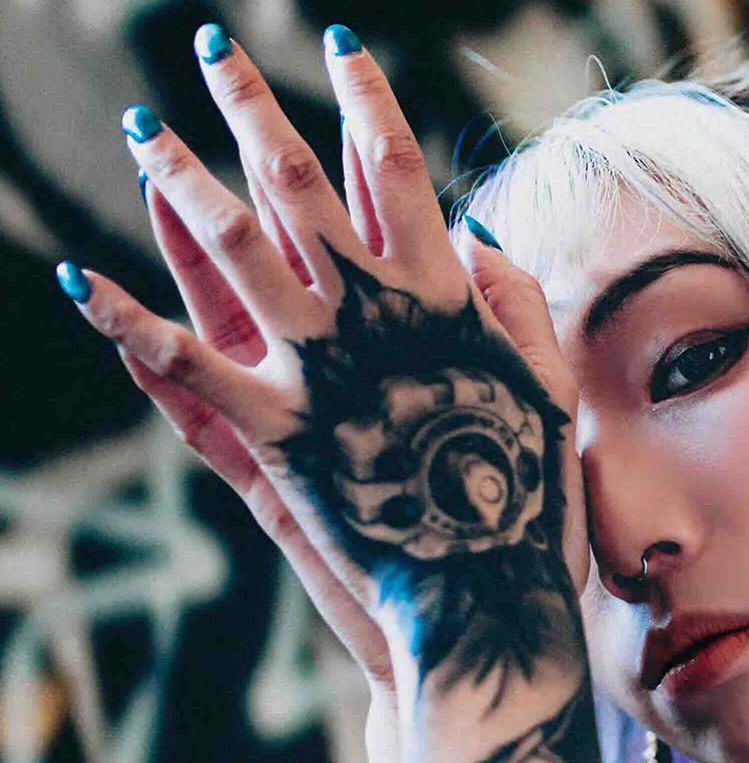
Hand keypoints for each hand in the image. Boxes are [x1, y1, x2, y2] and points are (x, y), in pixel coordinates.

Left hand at [59, 25, 587, 692]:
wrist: (488, 598)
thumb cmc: (528, 501)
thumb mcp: (548, 392)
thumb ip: (513, 304)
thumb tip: (469, 228)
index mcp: (446, 298)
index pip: (397, 174)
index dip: (368, 105)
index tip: (342, 48)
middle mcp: (376, 314)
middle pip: (299, 189)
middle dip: (253, 110)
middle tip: (212, 52)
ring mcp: (319, 368)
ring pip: (234, 254)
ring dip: (180, 183)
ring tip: (137, 131)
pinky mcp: (273, 431)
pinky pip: (187, 370)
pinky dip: (131, 325)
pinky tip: (78, 286)